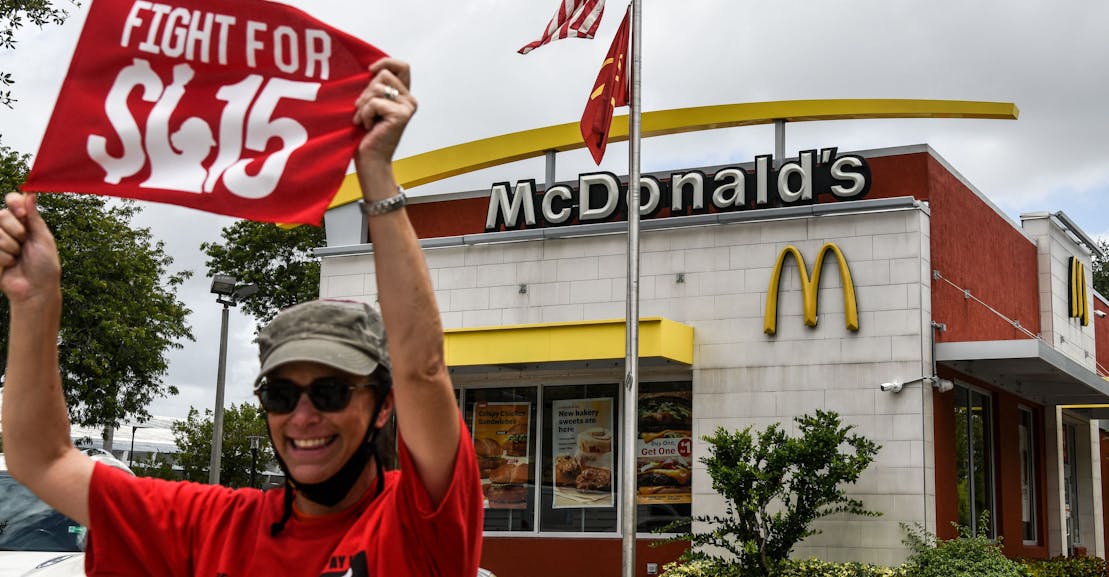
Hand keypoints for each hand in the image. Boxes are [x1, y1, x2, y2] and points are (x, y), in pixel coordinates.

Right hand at [0, 192, 60, 304]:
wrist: (36, 290)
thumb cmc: (45, 266)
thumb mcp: (43, 238)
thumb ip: (34, 217)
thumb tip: (30, 194)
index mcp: (26, 223)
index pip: (12, 200)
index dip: (14, 204)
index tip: (22, 214)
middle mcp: (10, 229)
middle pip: (1, 214)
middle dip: (16, 230)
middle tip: (24, 242)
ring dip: (11, 246)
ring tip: (18, 257)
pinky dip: (4, 257)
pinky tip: (11, 264)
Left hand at [352, 58, 416, 177]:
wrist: (371, 159)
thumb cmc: (367, 134)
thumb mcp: (370, 104)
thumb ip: (375, 87)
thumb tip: (369, 69)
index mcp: (404, 95)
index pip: (402, 66)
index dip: (385, 62)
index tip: (369, 70)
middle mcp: (409, 100)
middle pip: (384, 74)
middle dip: (367, 91)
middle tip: (364, 110)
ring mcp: (407, 107)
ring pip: (377, 88)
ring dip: (364, 105)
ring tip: (366, 120)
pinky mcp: (401, 115)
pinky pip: (374, 102)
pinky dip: (365, 114)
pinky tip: (369, 127)